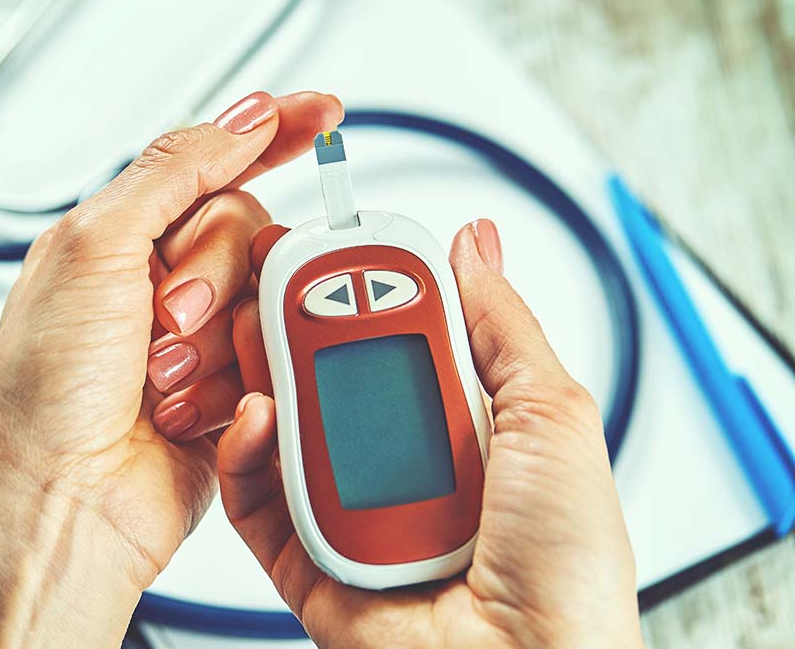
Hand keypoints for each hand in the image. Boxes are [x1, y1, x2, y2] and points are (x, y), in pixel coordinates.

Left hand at [0, 91, 343, 647]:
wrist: (63, 504)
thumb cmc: (45, 394)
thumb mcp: (90, 249)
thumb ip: (168, 175)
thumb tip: (239, 120)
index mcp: (116, 238)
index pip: (209, 165)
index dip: (268, 135)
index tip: (322, 113)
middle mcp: (157, 282)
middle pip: (247, 229)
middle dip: (211, 273)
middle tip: (165, 318)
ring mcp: (197, 338)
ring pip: (267, 296)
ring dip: (217, 339)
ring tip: (162, 379)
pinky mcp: (228, 390)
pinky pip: (273, 356)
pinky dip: (234, 382)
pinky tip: (186, 408)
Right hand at [222, 220, 643, 647]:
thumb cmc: (565, 566)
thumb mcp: (553, 416)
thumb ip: (502, 327)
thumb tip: (475, 244)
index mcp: (465, 424)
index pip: (400, 336)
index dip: (365, 288)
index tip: (336, 251)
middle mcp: (403, 462)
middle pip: (332, 375)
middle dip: (297, 321)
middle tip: (273, 278)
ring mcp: (352, 509)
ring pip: (286, 428)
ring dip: (265, 373)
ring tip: (257, 332)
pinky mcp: (307, 560)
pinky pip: (256, 500)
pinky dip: (245, 454)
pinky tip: (260, 416)